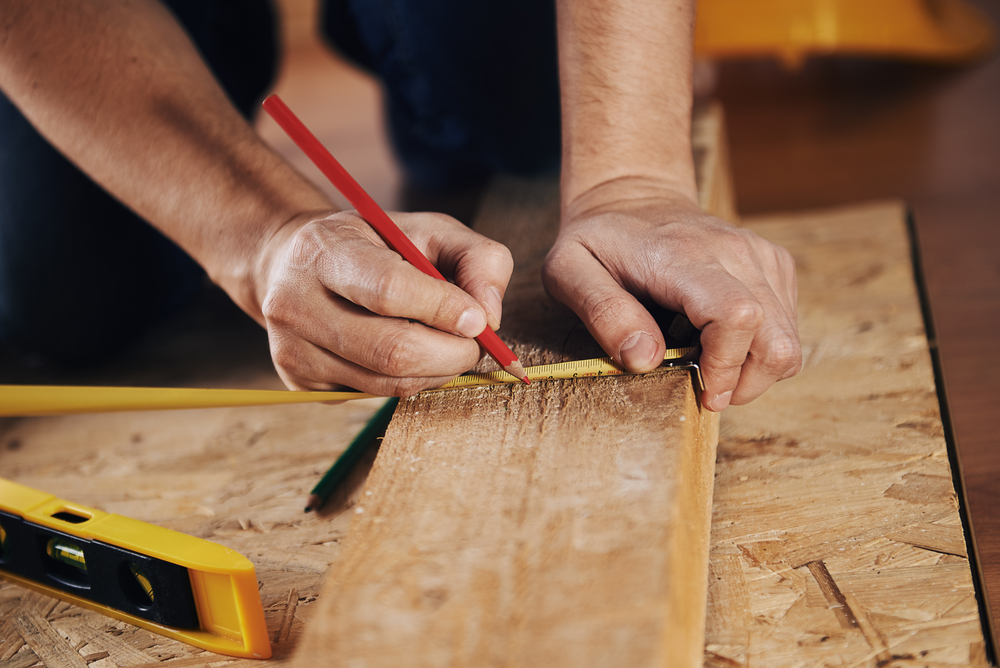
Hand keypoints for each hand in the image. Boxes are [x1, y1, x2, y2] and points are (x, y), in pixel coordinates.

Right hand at [252, 210, 512, 395]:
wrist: (294, 265)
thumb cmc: (375, 245)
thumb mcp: (429, 229)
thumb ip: (476, 258)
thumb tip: (490, 317)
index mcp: (324, 251)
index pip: (388, 289)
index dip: (443, 309)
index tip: (480, 319)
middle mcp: (296, 303)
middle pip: (392, 350)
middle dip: (452, 353)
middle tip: (477, 343)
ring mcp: (293, 349)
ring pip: (389, 382)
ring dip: (437, 371)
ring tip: (448, 346)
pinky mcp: (299, 382)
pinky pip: (375, 394)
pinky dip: (410, 381)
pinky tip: (411, 355)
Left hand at [542, 187, 800, 410]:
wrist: (632, 196)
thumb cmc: (598, 240)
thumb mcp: (569, 270)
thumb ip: (602, 313)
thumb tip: (644, 359)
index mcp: (683, 257)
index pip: (736, 316)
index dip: (726, 366)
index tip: (702, 390)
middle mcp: (733, 252)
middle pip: (776, 339)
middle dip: (746, 383)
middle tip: (707, 392)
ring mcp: (759, 256)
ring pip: (788, 339)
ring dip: (755, 371)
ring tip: (711, 367)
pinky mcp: (772, 263)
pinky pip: (788, 325)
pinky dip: (762, 348)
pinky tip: (722, 342)